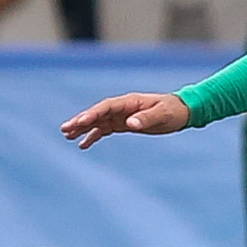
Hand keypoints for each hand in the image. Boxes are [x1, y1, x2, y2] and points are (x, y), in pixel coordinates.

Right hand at [61, 92, 190, 148]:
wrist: (182, 112)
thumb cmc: (173, 111)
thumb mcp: (162, 115)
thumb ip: (146, 118)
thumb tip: (130, 123)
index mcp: (130, 102)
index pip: (107, 107)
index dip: (93, 114)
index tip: (81, 122)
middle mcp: (123, 108)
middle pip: (97, 113)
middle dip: (81, 120)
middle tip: (65, 129)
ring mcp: (122, 116)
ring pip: (98, 121)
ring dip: (83, 128)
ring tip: (67, 136)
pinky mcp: (124, 124)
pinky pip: (105, 130)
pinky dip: (94, 136)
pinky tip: (83, 145)